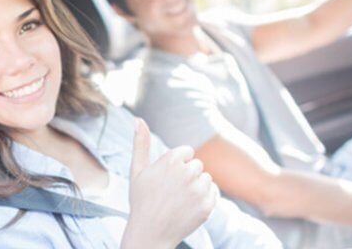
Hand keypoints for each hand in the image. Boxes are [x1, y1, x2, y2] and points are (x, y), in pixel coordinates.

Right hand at [121, 119, 217, 248]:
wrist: (150, 234)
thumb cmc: (141, 201)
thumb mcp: (137, 171)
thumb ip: (140, 143)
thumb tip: (138, 119)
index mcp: (170, 160)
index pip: (187, 152)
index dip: (177, 166)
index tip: (167, 179)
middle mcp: (186, 173)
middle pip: (197, 165)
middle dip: (187, 176)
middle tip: (171, 192)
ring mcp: (198, 191)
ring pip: (206, 178)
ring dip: (197, 187)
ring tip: (180, 200)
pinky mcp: (207, 206)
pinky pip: (214, 192)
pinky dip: (205, 198)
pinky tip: (190, 206)